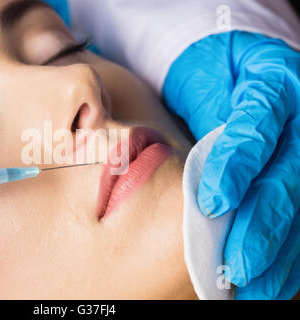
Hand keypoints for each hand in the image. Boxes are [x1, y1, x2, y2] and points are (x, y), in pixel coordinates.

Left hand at [163, 31, 298, 298]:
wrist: (236, 67)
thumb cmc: (215, 74)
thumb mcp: (208, 84)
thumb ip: (212, 127)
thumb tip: (207, 189)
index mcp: (275, 81)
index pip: (257, 126)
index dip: (237, 166)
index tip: (212, 204)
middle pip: (290, 174)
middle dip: (263, 224)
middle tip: (237, 263)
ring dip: (282, 251)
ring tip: (255, 285)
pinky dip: (290, 251)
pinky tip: (274, 279)